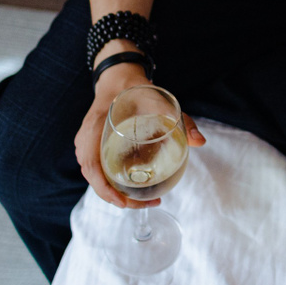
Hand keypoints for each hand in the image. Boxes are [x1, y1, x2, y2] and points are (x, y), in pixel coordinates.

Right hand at [74, 53, 203, 208]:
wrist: (120, 79)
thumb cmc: (137, 90)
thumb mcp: (160, 101)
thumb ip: (181, 119)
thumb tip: (200, 142)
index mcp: (95, 127)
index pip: (91, 165)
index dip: (104, 188)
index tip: (122, 202)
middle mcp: (85, 139)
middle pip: (93, 177)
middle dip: (114, 197)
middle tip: (142, 205)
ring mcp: (86, 143)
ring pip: (94, 176)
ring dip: (113, 192)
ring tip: (140, 200)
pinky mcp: (91, 147)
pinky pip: (97, 169)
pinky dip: (110, 183)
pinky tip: (130, 189)